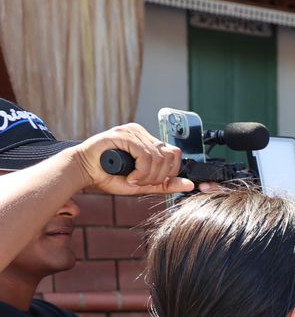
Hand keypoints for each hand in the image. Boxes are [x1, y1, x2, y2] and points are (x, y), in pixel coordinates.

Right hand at [70, 124, 192, 196]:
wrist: (83, 172)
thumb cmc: (109, 177)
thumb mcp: (143, 184)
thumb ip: (166, 184)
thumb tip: (190, 185)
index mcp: (148, 141)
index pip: (174, 154)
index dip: (169, 173)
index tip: (151, 182)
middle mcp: (141, 133)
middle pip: (169, 156)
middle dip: (159, 176)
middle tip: (140, 183)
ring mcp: (132, 131)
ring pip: (158, 157)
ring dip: (148, 176)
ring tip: (133, 180)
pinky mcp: (123, 134)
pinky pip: (145, 155)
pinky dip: (141, 172)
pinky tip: (130, 177)